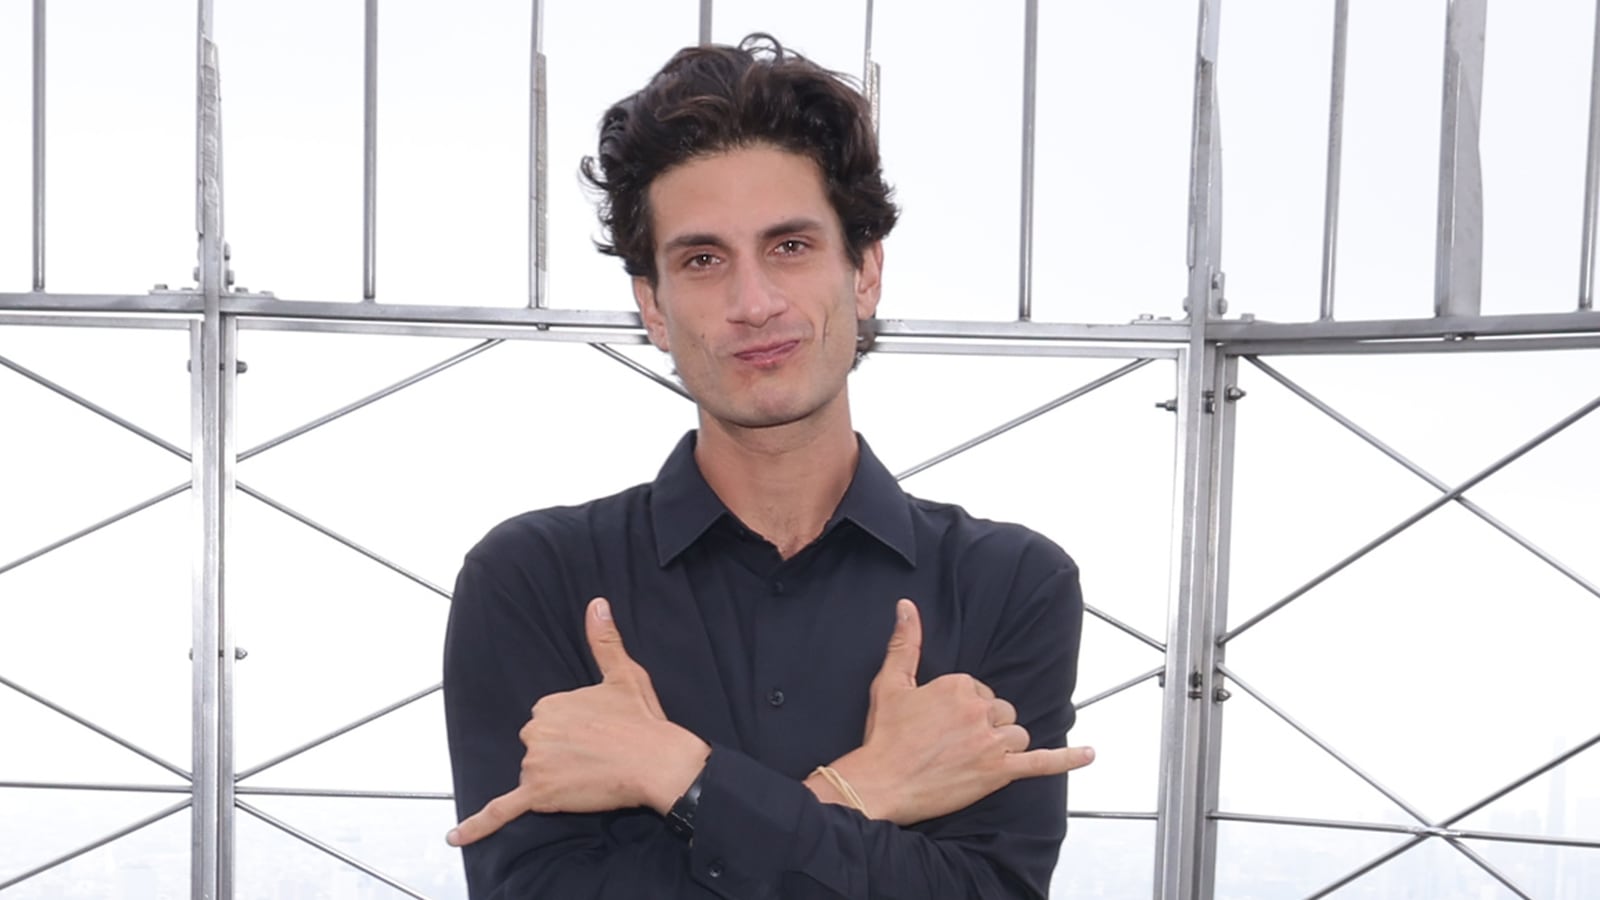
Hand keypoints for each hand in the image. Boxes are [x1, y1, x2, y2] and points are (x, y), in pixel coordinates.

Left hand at [447, 597, 708, 846]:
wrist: (657, 762)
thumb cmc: (642, 721)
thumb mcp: (624, 674)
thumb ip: (603, 640)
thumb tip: (596, 604)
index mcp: (550, 703)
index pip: (549, 721)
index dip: (574, 731)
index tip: (599, 733)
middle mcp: (536, 730)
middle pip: (538, 746)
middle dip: (562, 753)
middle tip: (599, 756)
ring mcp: (535, 764)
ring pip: (534, 774)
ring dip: (556, 779)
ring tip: (594, 774)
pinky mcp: (539, 795)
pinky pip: (502, 810)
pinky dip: (477, 826)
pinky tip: (455, 838)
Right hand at [819, 599, 1094, 825]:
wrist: (881, 782)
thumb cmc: (884, 736)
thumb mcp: (890, 683)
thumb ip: (906, 642)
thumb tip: (907, 606)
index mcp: (958, 686)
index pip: (979, 690)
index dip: (964, 708)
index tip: (943, 722)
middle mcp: (978, 710)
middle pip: (1001, 711)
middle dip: (986, 724)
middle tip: (955, 742)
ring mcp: (991, 742)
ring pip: (1017, 733)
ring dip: (1004, 742)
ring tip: (975, 756)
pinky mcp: (998, 772)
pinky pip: (1040, 763)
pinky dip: (1067, 759)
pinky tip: (1089, 754)